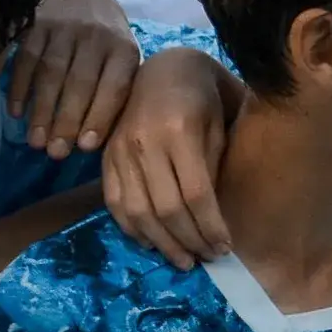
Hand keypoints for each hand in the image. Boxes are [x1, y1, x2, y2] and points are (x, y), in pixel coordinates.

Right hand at [6, 0, 141, 156]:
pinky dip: (20, 87)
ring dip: (42, 110)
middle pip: (80, 83)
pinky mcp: (36, 22)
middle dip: (67, 121)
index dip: (99, 116)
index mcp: (124, 50)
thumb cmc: (106, 44)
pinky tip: (16, 114)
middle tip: (55, 153)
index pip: (114, 87)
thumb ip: (114, 95)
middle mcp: (96, 36)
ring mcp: (65, 27)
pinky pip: (26, 58)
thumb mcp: (121, 62)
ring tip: (36, 142)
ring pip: (51, 73)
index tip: (85, 147)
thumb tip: (94, 143)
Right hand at [101, 47, 234, 268]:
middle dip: (190, 240)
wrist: (165, 71)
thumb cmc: (204, 101)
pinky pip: (115, 203)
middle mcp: (143, 142)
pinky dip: (133, 230)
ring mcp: (119, 150)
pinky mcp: (105, 157)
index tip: (225, 247)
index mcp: (178, 131)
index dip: (210, 227)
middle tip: (208, 257)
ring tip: (184, 260)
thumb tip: (212, 223)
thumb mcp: (219, 129)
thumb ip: (214, 172)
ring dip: (162, 244)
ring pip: (138, 212)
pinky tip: (153, 243)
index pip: (195, 194)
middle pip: (165, 209)